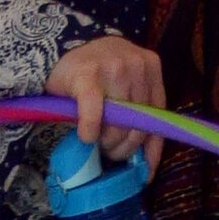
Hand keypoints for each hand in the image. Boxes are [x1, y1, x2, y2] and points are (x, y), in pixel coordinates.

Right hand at [44, 35, 165, 170]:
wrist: (60, 50)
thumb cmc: (96, 75)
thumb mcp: (125, 89)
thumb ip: (138, 115)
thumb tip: (146, 165)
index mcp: (150, 67)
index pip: (157, 114)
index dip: (151, 147)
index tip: (143, 169)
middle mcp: (137, 64)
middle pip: (137, 124)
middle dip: (122, 146)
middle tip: (106, 149)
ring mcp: (114, 67)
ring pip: (118, 124)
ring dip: (104, 141)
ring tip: (95, 139)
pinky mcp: (88, 75)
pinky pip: (94, 115)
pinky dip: (90, 130)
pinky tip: (86, 136)